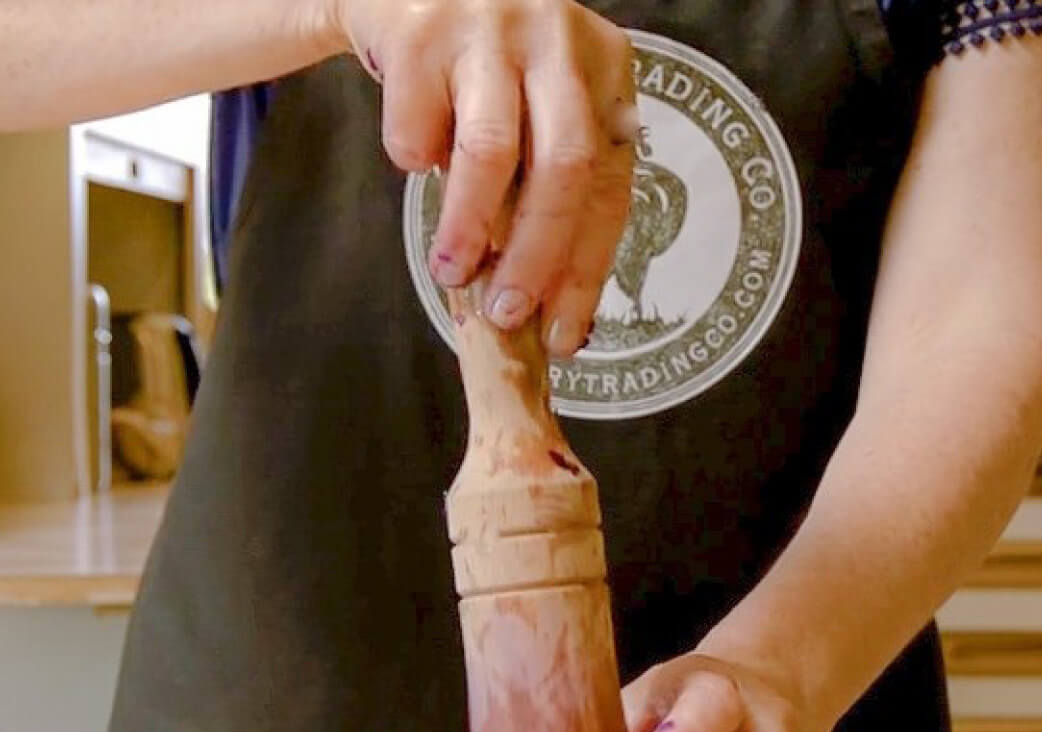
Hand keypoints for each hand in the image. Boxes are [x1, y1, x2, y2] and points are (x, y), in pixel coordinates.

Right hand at [342, 0, 635, 354]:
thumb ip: (546, 184)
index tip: (560, 335)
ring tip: (449, 270)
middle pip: (566, 170)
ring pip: (491, 152)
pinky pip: (418, 128)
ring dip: (469, 228)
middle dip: (535, 258)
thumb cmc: (481, 66)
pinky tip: (415, 156)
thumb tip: (542, 300)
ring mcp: (492, 28)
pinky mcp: (423, 30)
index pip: (610, 188)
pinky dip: (412, 160)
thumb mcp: (536, 107)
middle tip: (503, 315)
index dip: (586, 272)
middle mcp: (560, 41)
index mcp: (605, 71)